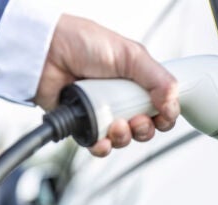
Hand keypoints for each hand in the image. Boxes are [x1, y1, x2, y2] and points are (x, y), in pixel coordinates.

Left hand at [34, 14, 178, 156]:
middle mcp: (123, 100)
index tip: (162, 116)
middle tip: (136, 119)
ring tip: (114, 124)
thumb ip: (158, 79)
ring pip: (124, 140)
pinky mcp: (84, 125)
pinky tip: (101, 139)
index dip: (165, 117)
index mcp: (138, 83)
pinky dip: (102, 147)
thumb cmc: (83, 43)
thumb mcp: (131, 55)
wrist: (44, 51)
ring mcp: (104, 114)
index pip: (162, 108)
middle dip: (144, 130)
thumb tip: (173, 105)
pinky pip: (99, 146)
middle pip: (146, 129)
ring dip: (124, 138)